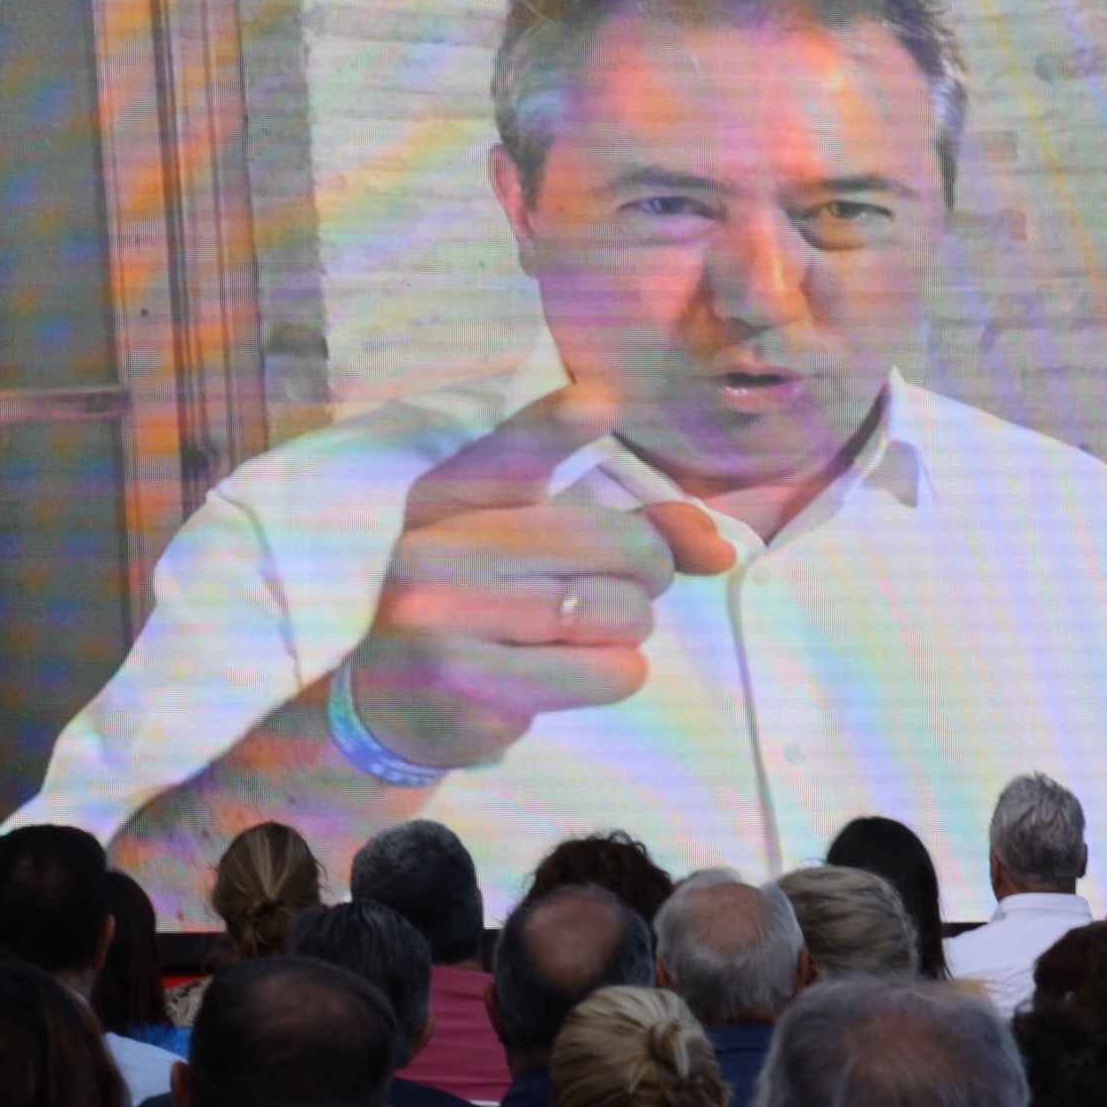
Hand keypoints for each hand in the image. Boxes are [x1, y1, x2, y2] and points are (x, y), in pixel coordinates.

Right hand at [341, 391, 740, 774]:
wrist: (389, 705)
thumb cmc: (478, 607)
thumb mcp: (527, 547)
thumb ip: (625, 526)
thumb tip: (717, 549)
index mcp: (446, 497)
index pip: (509, 454)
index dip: (555, 426)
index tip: (598, 400)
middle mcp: (437, 549)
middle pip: (610, 543)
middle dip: (647, 569)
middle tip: (627, 588)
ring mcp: (445, 619)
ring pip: (614, 610)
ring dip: (630, 627)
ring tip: (591, 633)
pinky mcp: (469, 686)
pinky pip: (602, 672)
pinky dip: (617, 673)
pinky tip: (583, 670)